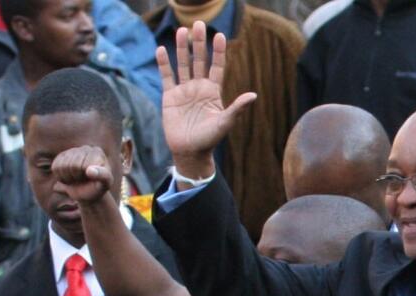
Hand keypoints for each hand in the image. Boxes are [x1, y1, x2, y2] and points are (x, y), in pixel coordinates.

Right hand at [51, 145, 113, 205]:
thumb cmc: (99, 187)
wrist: (90, 192)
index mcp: (97, 152)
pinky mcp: (62, 156)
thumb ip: (103, 176)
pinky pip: (55, 167)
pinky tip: (69, 177)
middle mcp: (85, 148)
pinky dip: (60, 176)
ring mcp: (73, 151)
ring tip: (77, 179)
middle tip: (83, 179)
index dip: (84, 176)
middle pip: (72, 165)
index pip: (84, 165)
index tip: (92, 178)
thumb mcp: (105, 184)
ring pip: (61, 166)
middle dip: (76, 177)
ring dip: (68, 178)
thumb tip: (89, 170)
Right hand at [157, 22, 256, 177]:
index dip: (218, 52)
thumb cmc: (210, 139)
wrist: (190, 152)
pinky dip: (163, 64)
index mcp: (213, 92)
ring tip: (181, 31)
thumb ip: (237, 107)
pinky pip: (167, 77)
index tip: (220, 35)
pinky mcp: (170, 97)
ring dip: (181, 48)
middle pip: (199, 60)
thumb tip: (253, 95)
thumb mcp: (225, 122)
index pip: (216, 67)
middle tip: (198, 24)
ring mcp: (184, 91)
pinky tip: (161, 50)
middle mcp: (199, 88)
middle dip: (199, 43)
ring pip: (183, 65)